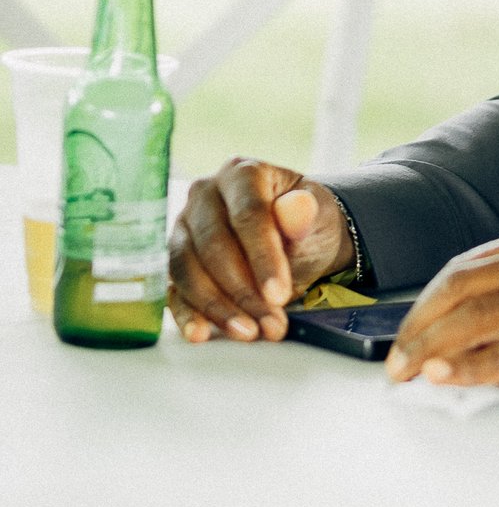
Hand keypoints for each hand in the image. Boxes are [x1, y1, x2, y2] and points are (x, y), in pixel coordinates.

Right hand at [168, 160, 353, 343]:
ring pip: (187, 268)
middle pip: (213, 245)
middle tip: (270, 322)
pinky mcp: (175, 259)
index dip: (263, 258)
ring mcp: (184, 226)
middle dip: (243, 290)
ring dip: (217, 306)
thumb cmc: (305, 224)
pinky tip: (201, 333)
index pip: (247, 215)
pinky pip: (173, 287)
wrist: (297, 240)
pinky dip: (186, 313)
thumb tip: (298, 207)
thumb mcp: (318, 217)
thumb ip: (306, 215)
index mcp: (242, 173)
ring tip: (249, 332)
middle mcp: (204, 194)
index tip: (279, 294)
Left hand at [384, 223, 498, 392]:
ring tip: (405, 375)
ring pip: (471, 322)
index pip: (460, 268)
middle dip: (414, 328)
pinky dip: (464, 367)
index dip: (422, 304)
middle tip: (393, 363)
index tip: (402, 334)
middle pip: (455, 290)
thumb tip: (465, 331)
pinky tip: (441, 376)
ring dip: (427, 350)